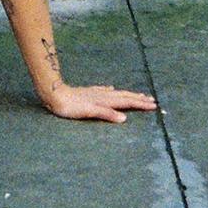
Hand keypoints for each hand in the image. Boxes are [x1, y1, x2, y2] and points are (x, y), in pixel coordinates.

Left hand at [39, 82, 157, 122]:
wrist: (54, 94)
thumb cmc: (70, 106)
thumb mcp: (89, 112)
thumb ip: (106, 114)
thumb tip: (125, 118)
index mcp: (105, 101)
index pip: (127, 102)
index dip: (140, 104)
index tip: (153, 105)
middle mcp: (103, 95)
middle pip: (124, 96)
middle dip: (138, 98)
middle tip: (152, 100)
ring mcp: (95, 93)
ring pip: (116, 93)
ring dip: (128, 94)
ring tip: (137, 94)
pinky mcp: (87, 92)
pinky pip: (104, 91)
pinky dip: (111, 91)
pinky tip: (111, 89)